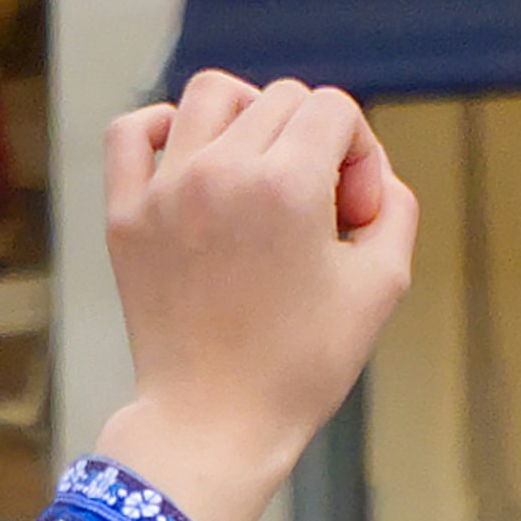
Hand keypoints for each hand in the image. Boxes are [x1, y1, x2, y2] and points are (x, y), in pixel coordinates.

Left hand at [92, 74, 419, 520]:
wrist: (215, 425)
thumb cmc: (302, 367)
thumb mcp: (381, 288)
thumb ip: (394, 207)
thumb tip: (368, 168)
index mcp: (287, 185)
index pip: (335, 108)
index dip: (359, 152)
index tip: (352, 213)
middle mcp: (221, 170)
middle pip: (280, 100)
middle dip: (314, 143)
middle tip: (316, 215)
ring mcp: (166, 188)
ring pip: (211, 95)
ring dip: (248, 116)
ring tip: (259, 169)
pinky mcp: (126, 214)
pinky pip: (132, 130)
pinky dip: (164, 128)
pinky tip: (191, 159)